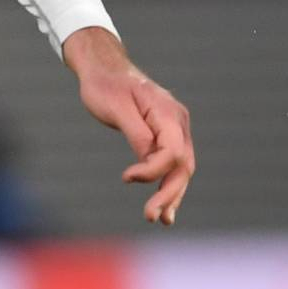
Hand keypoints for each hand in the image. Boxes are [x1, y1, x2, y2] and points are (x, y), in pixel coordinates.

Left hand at [64, 27, 193, 226]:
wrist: (104, 68)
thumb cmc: (105, 86)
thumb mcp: (117, 109)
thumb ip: (137, 134)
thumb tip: (149, 160)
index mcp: (167, 112)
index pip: (172, 151)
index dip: (153, 171)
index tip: (126, 177)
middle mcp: (178, 122)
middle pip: (182, 165)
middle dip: (168, 193)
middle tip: (150, 217)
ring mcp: (175, 129)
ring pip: (181, 168)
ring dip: (172, 195)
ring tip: (160, 219)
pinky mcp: (166, 136)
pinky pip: (172, 164)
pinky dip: (168, 185)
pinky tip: (164, 207)